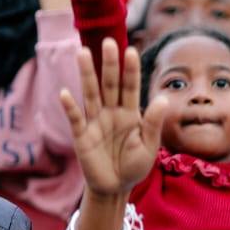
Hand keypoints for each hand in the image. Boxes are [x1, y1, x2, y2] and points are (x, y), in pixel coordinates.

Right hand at [60, 38, 165, 202]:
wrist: (116, 187)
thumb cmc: (134, 165)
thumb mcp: (149, 146)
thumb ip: (153, 123)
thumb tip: (163, 98)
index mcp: (130, 113)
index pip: (130, 87)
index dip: (130, 70)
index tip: (131, 50)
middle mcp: (111, 112)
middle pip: (109, 84)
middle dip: (109, 64)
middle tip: (108, 42)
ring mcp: (95, 121)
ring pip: (90, 94)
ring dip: (86, 74)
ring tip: (82, 52)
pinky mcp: (82, 135)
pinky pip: (76, 118)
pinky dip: (71, 107)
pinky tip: (66, 93)